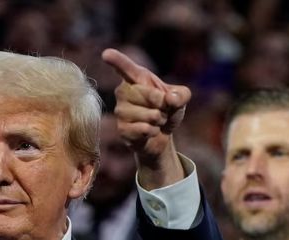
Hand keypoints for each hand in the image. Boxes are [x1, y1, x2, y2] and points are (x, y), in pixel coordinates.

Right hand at [101, 48, 190, 188]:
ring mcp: (120, 110)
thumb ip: (181, 94)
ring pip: (149, 115)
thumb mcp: (180, 98)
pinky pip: (144, 129)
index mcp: (136, 77)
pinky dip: (154, 132)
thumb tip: (170, 99)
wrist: (161, 135)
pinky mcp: (122, 129)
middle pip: (150, 95)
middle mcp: (123, 91)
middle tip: (162, 109)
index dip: (117, 60)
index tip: (106, 54)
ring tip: (156, 120)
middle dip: (163, 105)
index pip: (126, 67)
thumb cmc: (168, 110)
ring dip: (160, 120)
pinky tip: (150, 131)